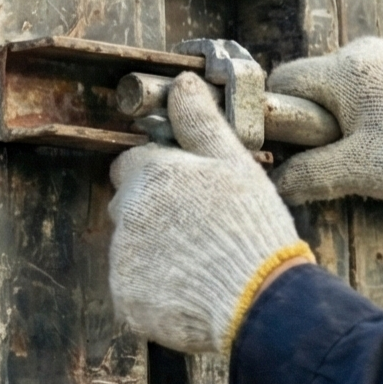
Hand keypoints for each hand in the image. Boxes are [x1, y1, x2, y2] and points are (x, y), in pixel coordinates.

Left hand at [108, 73, 311, 353]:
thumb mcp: (234, 164)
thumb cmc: (253, 228)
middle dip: (152, 213)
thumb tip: (183, 82)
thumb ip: (200, 122)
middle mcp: (126, 213)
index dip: (158, 177)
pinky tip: (189, 290)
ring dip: (153, 252)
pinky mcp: (125, 298)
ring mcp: (122, 259)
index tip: (187, 195)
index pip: (131, 165)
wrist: (260, 301)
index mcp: (149, 175)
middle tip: (198, 231)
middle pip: (126, 205)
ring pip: (128, 247)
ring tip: (200, 263)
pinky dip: (153, 290)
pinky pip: (131, 287)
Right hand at [268, 36, 382, 206]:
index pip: (284, 82)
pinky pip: (371, 88)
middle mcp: (363, 52)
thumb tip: (275, 183)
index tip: (290, 147)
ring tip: (370, 152)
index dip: (277, 117)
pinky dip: (369, 113)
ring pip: (342, 89)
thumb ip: (309, 174)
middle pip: (313, 85)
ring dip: (344, 120)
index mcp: (344, 70)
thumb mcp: (360, 172)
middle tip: (336, 156)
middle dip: (315, 122)